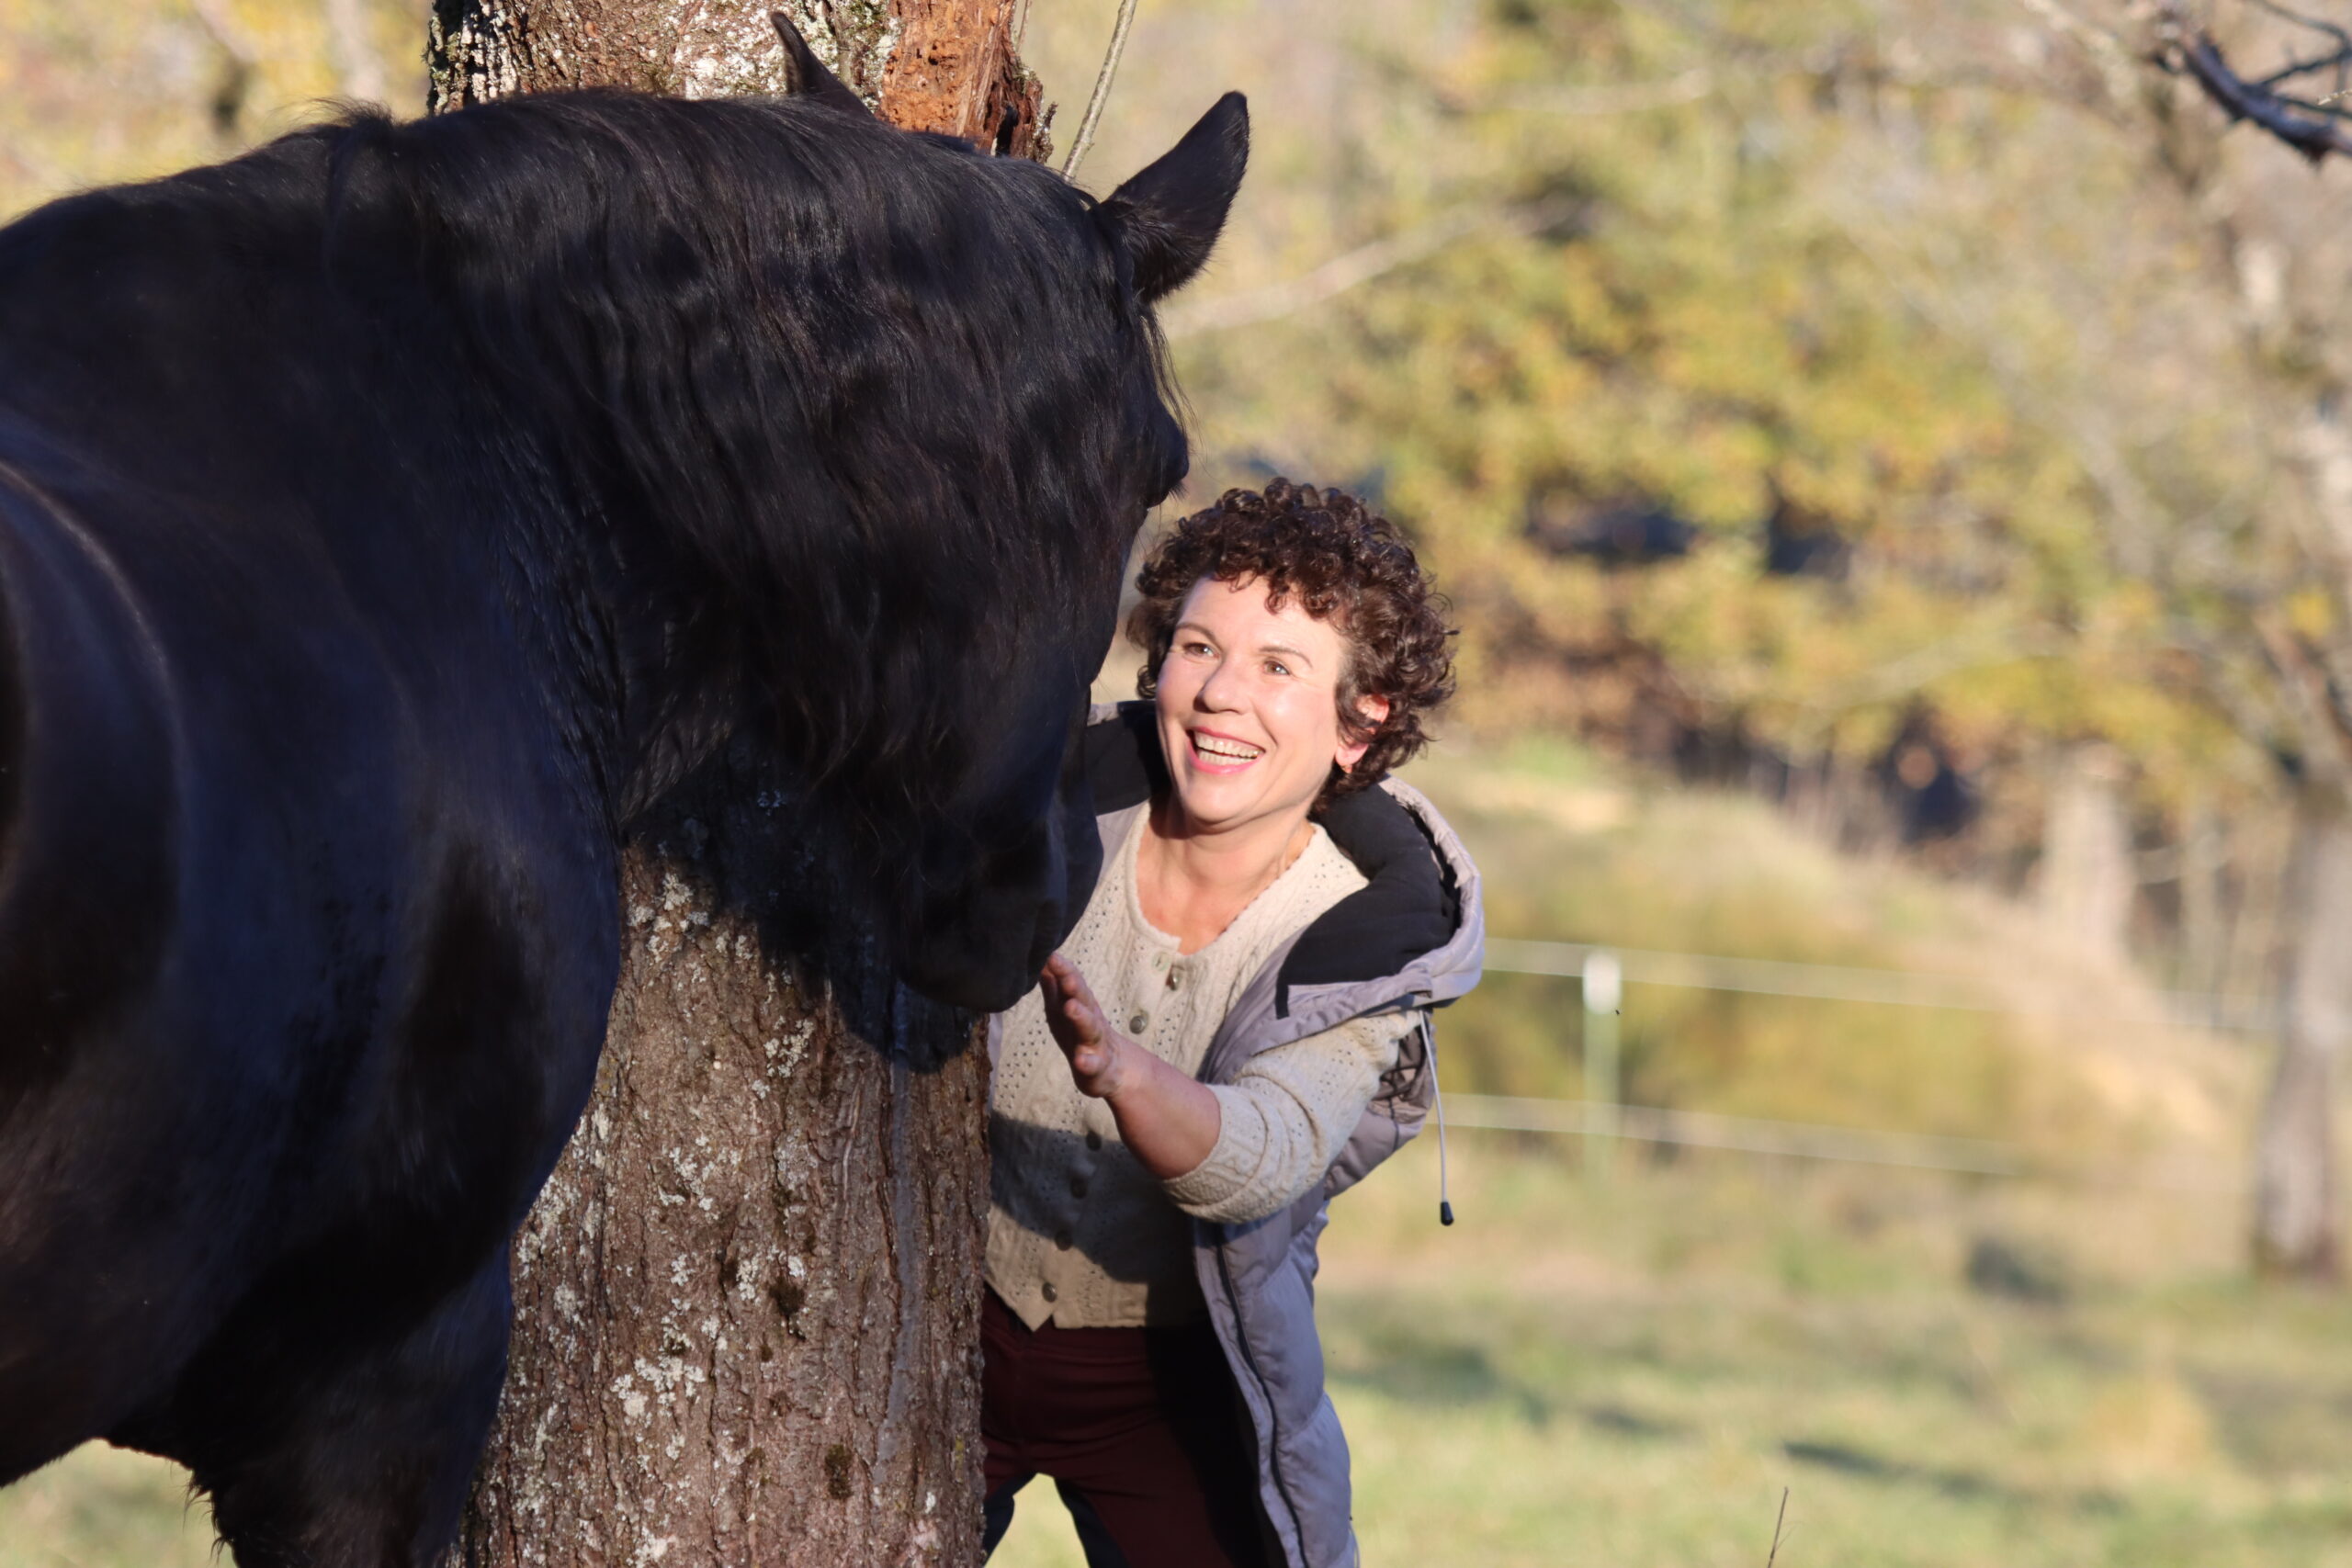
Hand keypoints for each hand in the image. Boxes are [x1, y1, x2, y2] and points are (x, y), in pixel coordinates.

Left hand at [1038, 953, 1130, 1099]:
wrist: (1112, 1069)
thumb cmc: (1081, 1034)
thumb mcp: (1064, 1009)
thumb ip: (1054, 986)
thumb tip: (1042, 959)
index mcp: (1080, 1005)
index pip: (1072, 983)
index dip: (1063, 970)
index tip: (1050, 954)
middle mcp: (1090, 1020)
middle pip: (1084, 1000)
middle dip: (1074, 986)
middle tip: (1065, 975)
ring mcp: (1095, 1044)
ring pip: (1090, 1028)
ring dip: (1081, 1017)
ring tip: (1070, 1007)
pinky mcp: (1098, 1068)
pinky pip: (1093, 1065)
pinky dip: (1087, 1062)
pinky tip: (1081, 1061)